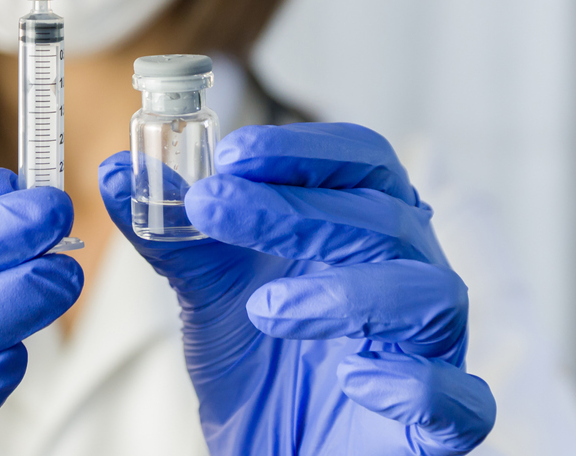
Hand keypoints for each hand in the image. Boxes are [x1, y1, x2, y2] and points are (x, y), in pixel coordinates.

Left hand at [100, 122, 494, 454]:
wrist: (273, 455)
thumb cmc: (260, 364)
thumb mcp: (208, 293)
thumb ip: (172, 234)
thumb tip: (116, 171)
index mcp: (362, 230)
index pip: (362, 161)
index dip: (303, 149)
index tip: (230, 151)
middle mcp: (406, 275)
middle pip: (385, 217)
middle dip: (297, 207)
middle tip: (215, 205)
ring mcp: (429, 348)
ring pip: (430, 294)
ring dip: (347, 290)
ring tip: (267, 309)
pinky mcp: (439, 425)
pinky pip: (459, 397)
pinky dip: (413, 382)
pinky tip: (354, 379)